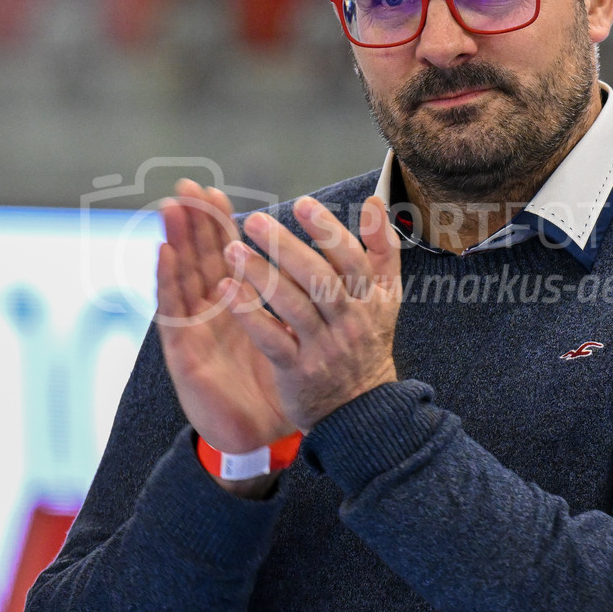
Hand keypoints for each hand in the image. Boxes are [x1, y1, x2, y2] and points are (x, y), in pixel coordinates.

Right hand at [157, 180, 294, 459]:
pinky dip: (168, 280)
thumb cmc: (277, 379)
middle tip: (186, 188)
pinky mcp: (186, 353)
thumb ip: (301, 298)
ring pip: (184, 277)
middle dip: (193, 223)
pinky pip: (176, 312)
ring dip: (176, 241)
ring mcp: (198, 330)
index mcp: (241, 303)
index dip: (218, 225)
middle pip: (200, 258)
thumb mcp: (295, 333)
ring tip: (171, 209)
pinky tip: (165, 255)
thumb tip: (321, 263)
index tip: (214, 192)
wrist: (263, 434)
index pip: (227, 255)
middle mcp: (215, 311)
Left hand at [220, 194, 400, 434]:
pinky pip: (271, 339)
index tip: (302, 204)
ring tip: (232, 249)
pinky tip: (226, 290)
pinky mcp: (297, 370)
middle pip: (320, 279)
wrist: (362, 409)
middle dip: (287, 248)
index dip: (329, 231)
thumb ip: (383, 249)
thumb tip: (374, 202)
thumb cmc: (367, 342)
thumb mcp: (386, 297)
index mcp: (370, 299)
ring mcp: (323, 347)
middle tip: (255, 221)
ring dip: (261, 275)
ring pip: (293, 306)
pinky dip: (249, 314)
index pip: (353, 260)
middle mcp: (349, 321)